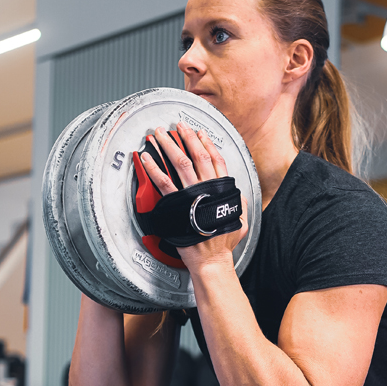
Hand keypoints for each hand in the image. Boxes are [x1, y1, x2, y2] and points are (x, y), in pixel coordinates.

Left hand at [139, 123, 247, 270]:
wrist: (211, 259)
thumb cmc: (223, 243)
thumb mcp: (241, 219)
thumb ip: (238, 203)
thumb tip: (236, 192)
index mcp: (222, 190)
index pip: (215, 159)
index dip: (206, 143)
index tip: (198, 133)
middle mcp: (207, 188)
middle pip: (196, 155)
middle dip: (185, 137)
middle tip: (176, 126)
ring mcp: (192, 196)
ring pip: (180, 163)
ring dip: (167, 146)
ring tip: (158, 135)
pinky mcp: (177, 205)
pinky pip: (163, 182)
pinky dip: (154, 168)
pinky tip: (146, 158)